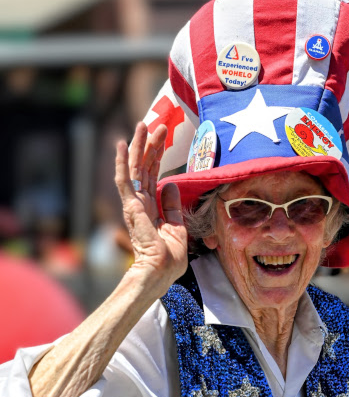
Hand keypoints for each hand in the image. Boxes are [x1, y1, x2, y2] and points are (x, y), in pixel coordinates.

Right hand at [115, 122, 187, 296]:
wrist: (160, 272)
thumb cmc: (169, 259)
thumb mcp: (177, 228)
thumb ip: (172, 206)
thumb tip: (170, 183)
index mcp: (152, 209)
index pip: (154, 177)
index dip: (159, 157)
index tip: (165, 138)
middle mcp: (140, 204)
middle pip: (145, 168)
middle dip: (151, 145)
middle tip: (159, 124)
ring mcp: (134, 204)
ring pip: (134, 168)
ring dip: (138, 145)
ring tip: (142, 124)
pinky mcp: (130, 206)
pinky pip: (124, 180)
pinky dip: (122, 161)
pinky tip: (122, 143)